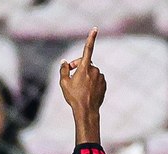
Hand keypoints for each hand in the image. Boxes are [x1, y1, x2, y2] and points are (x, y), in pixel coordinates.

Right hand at [59, 28, 105, 143]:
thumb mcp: (64, 83)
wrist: (87, 111)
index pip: (88, 49)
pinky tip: (86, 91)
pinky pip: (96, 79)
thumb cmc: (74, 97)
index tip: (95, 29)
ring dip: (85, 75)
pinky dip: (91, 82)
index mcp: (85, 68)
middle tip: (71, 74)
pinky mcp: (104, 84)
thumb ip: (63, 70)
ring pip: (91, 72)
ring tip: (79, 87)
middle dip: (78, 66)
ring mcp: (100, 77)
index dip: (91, 38)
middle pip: (86, 63)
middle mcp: (94, 70)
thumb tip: (64, 62)